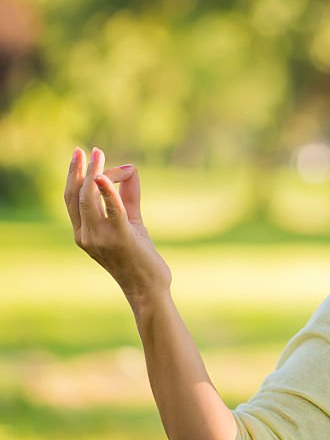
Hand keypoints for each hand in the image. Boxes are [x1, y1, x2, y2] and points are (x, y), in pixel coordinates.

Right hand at [64, 147, 171, 301]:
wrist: (148, 289)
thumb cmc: (139, 257)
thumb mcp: (131, 223)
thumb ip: (128, 197)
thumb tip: (131, 170)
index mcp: (83, 234)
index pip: (71, 199)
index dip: (73, 176)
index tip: (82, 155)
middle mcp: (86, 236)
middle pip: (76, 196)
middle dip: (80, 170)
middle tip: (87, 150)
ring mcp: (100, 238)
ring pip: (89, 199)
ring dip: (94, 174)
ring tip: (98, 155)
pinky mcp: (120, 238)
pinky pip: (111, 211)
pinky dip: (107, 192)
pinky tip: (104, 176)